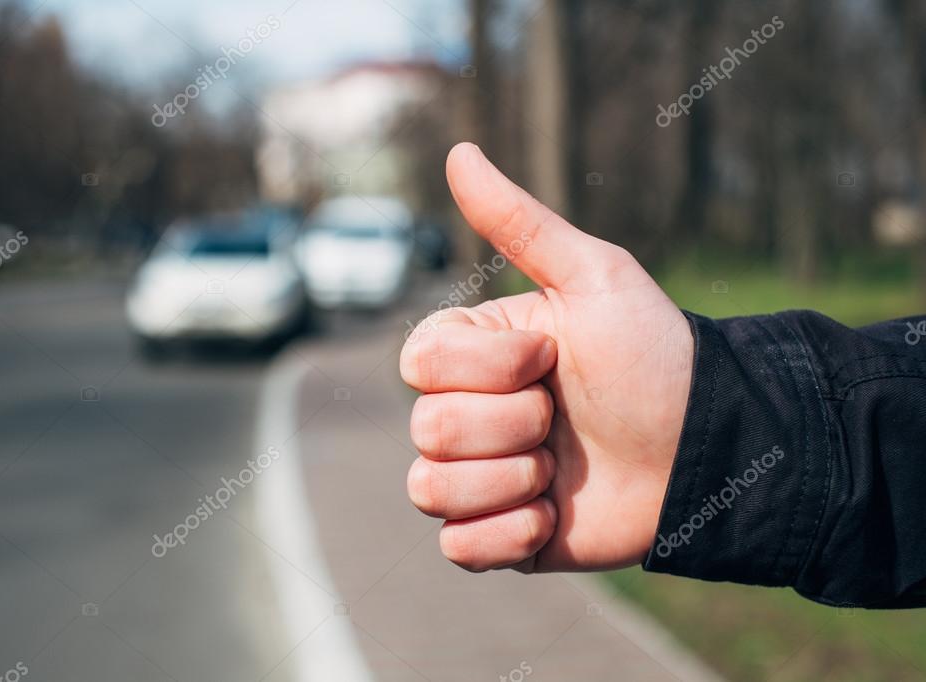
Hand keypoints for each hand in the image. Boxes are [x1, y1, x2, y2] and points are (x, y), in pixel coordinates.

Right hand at [400, 143, 694, 572]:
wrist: (705, 448)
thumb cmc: (652, 356)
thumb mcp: (593, 277)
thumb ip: (519, 222)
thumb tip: (458, 150)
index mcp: (473, 353)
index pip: (417, 363)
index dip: (490, 369)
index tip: (553, 359)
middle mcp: (464, 412)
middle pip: (427, 430)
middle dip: (514, 427)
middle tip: (566, 419)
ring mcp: (477, 476)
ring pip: (429, 491)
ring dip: (511, 482)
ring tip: (560, 472)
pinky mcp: (496, 534)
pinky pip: (456, 548)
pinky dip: (509, 534)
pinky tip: (552, 516)